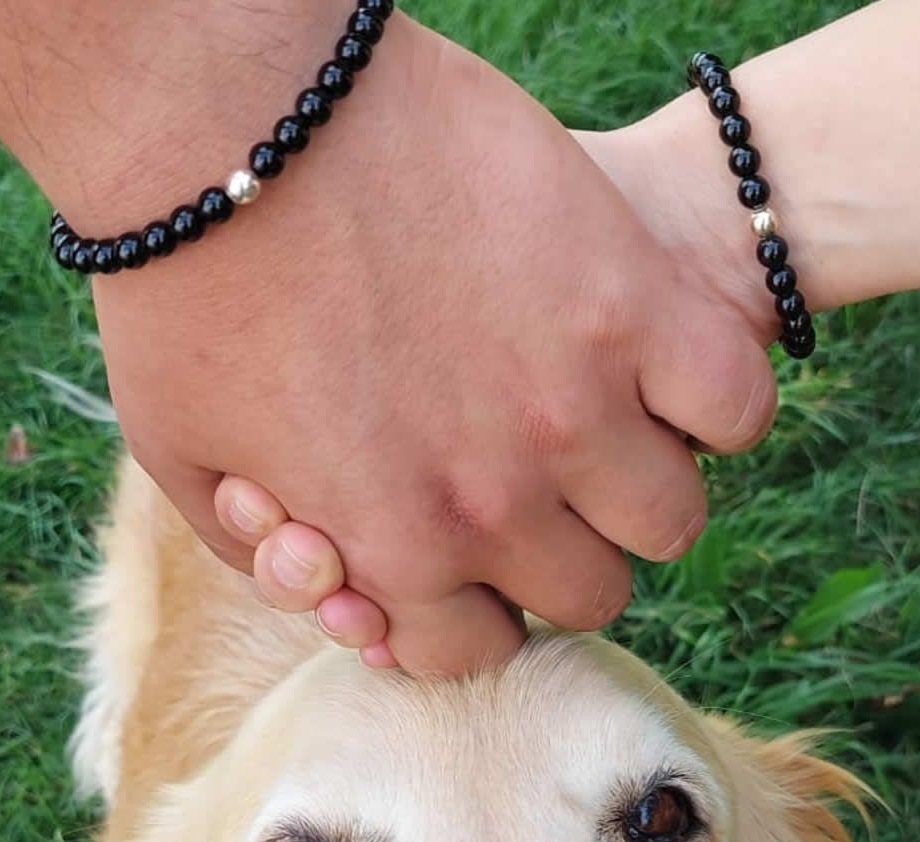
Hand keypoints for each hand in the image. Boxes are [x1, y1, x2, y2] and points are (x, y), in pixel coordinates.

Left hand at [84, 13, 775, 673]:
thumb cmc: (190, 279)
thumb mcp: (184, 455)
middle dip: (553, 549)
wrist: (229, 110)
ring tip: (599, 419)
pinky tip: (659, 366)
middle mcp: (496, 505)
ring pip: (667, 522)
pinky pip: (735, 408)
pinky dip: (714, 402)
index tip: (458, 547)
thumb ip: (266, 556)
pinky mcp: (631, 302)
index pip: (476, 652)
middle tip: (527, 473)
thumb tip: (344, 599)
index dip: (464, 604)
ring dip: (636, 485)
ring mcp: (573, 406)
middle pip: (585, 595)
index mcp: (396, 550)